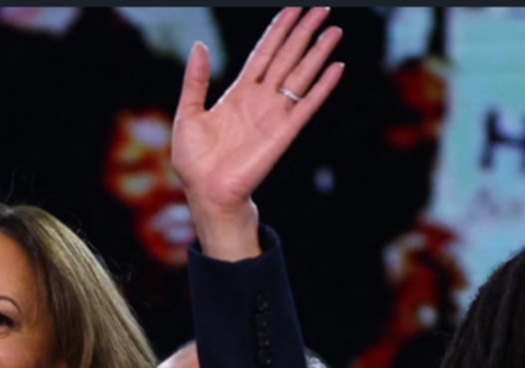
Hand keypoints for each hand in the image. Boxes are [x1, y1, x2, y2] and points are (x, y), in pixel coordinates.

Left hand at [173, 7, 343, 259]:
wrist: (207, 193)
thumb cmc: (194, 160)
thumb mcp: (188, 113)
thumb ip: (196, 80)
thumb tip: (200, 45)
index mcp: (239, 93)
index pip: (263, 53)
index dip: (278, 30)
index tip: (292, 9)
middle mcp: (261, 99)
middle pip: (287, 57)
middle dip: (303, 33)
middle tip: (321, 8)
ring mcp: (274, 115)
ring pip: (300, 75)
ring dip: (318, 53)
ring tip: (334, 30)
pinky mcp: (283, 133)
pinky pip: (307, 105)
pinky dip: (323, 87)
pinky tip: (336, 67)